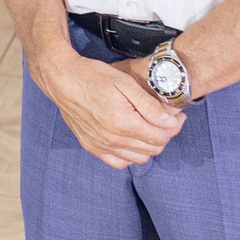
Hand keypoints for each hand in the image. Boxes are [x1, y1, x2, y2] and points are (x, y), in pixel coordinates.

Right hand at [33, 49, 184, 167]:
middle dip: (164, 134)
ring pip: (139, 158)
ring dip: (149, 145)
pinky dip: (130, 155)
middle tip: (164, 119)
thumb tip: (170, 121)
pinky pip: (119, 162)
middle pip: (153, 148)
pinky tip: (130, 140)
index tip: (177, 115)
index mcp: (124, 123)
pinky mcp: (91, 147)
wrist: (62, 78)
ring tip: (147, 127)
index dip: (174, 126)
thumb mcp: (125, 83)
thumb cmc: (92, 76)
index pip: (162, 136)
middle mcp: (113, 140)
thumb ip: (150, 105)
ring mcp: (101, 146)